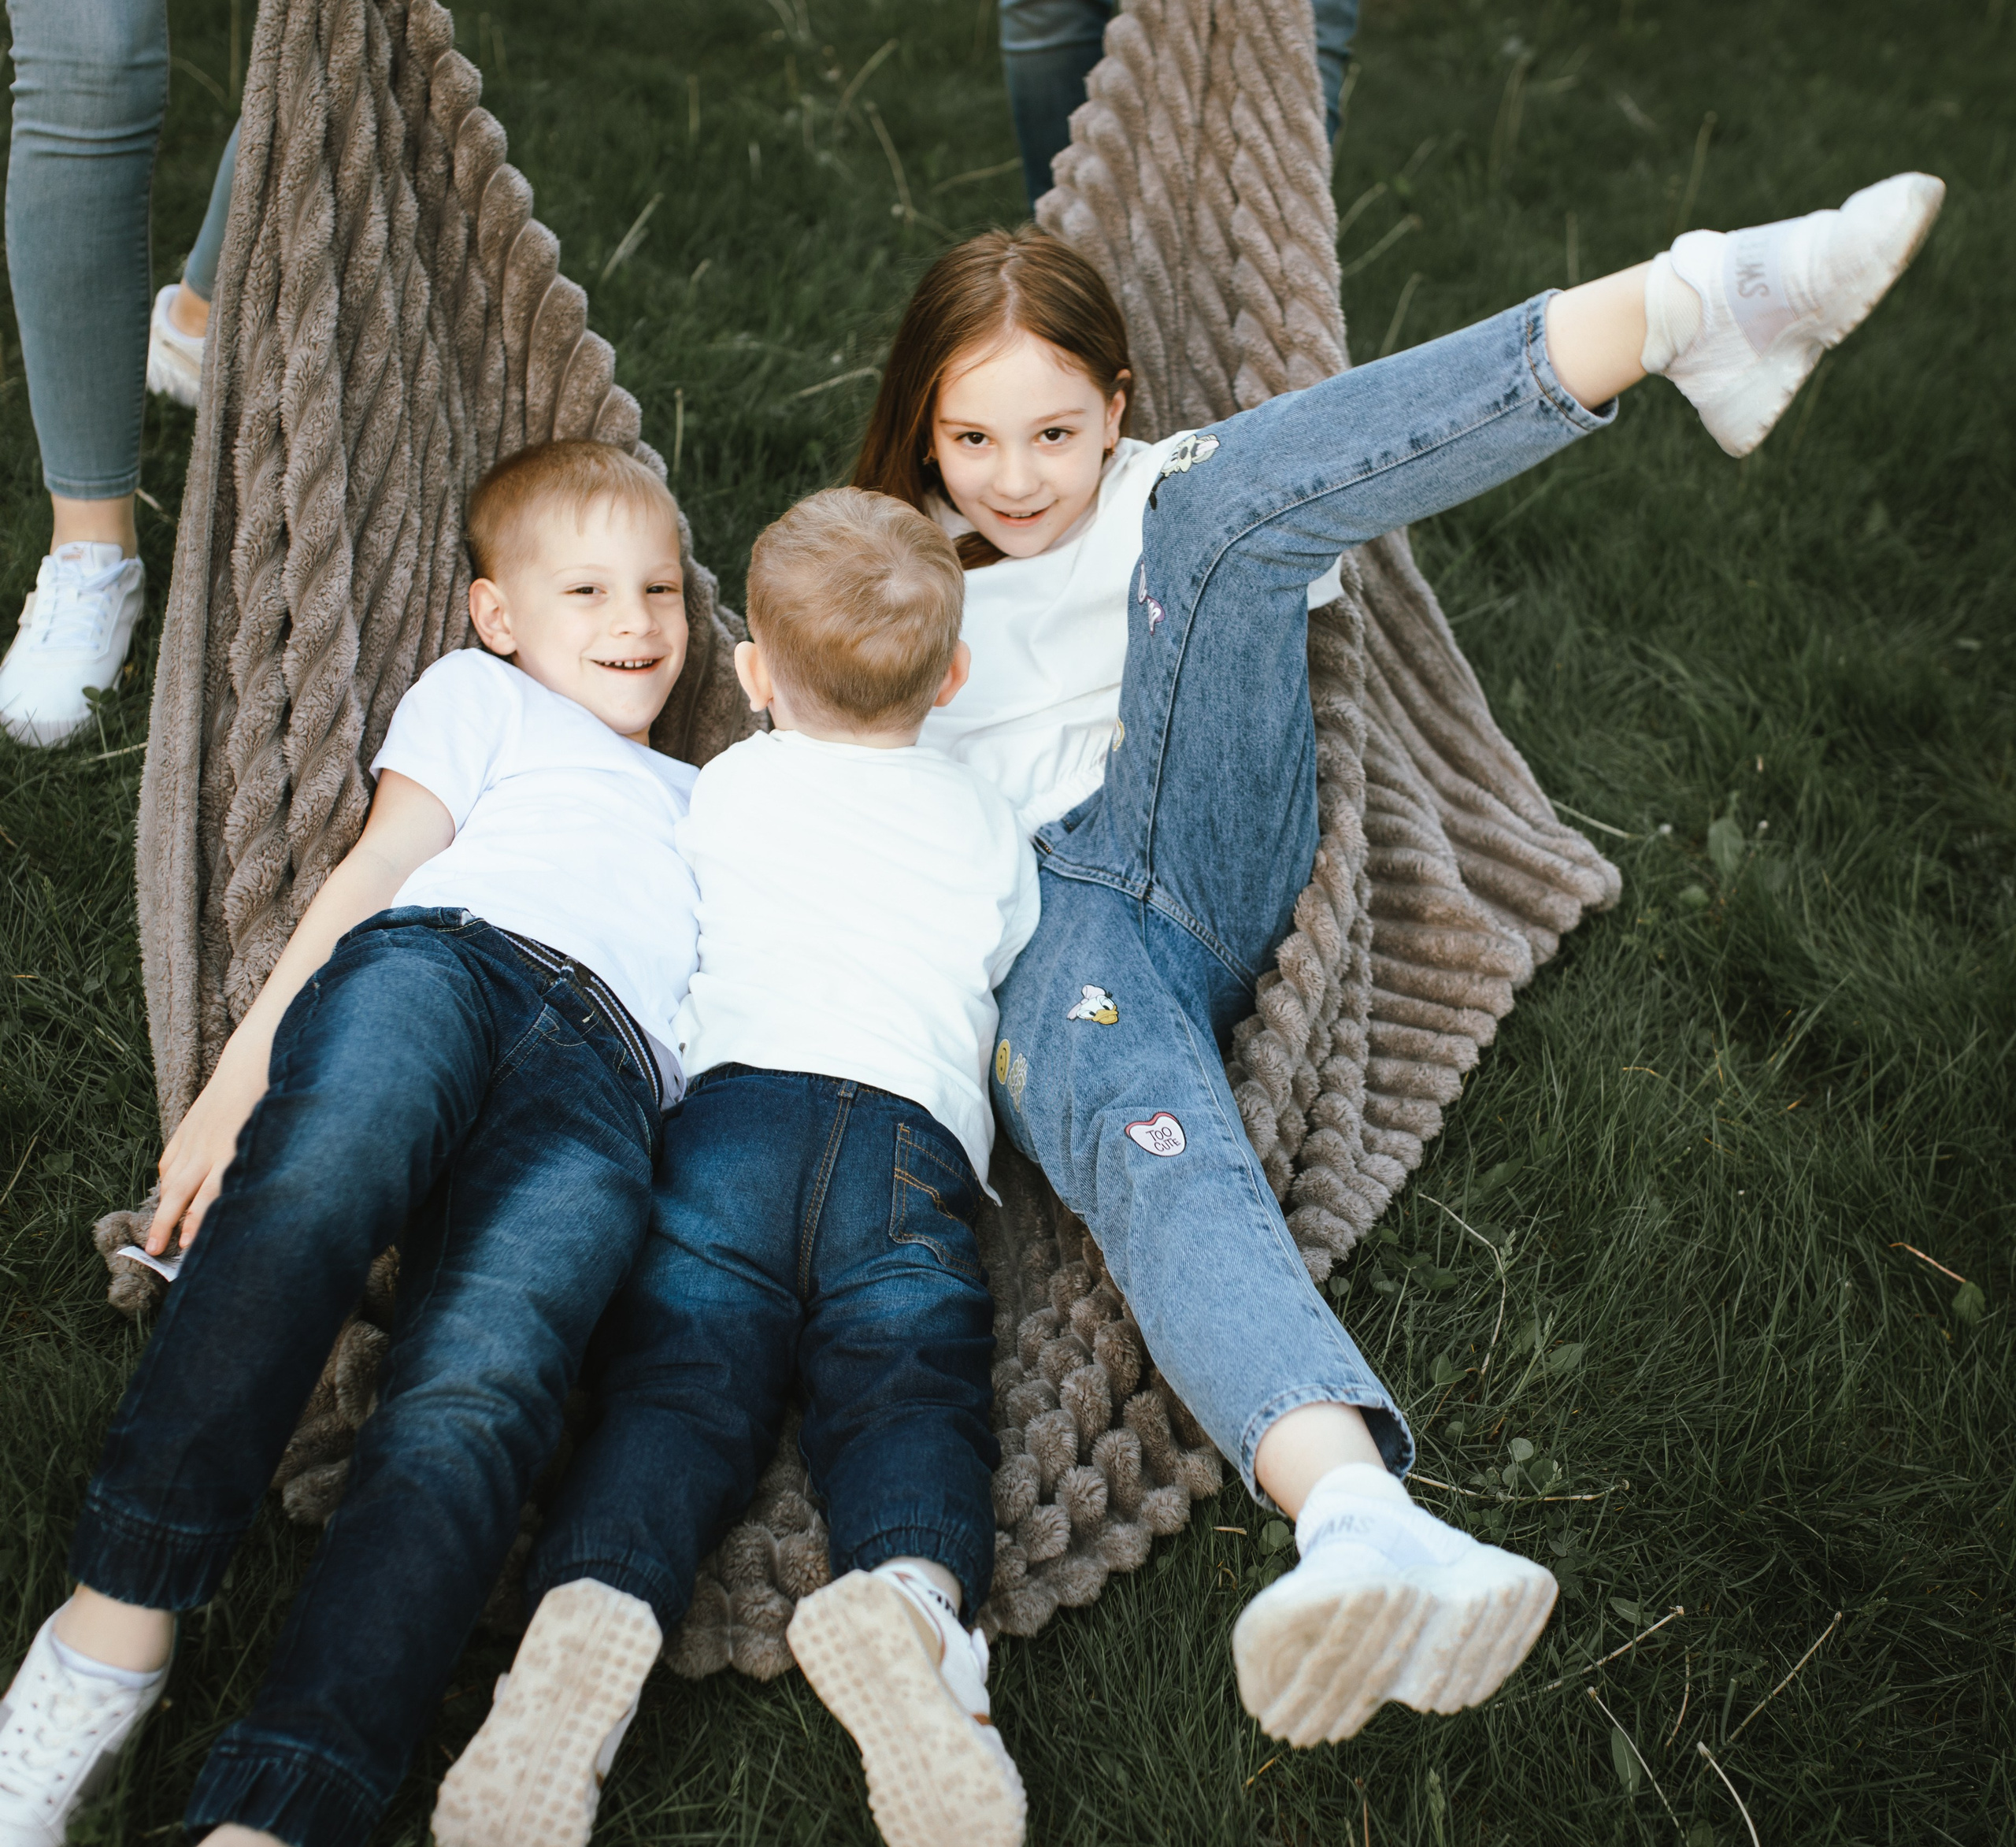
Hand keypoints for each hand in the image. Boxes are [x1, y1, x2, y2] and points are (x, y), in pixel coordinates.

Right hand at [147, 1044, 268, 1252]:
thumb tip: (249, 1203)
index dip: (197, 1221)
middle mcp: (208, 1149)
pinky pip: (170, 1161)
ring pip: (171, 1180)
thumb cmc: (271, 1105)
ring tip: (155, 1235)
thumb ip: (258, 1169)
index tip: (186, 1245)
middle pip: (179, 1194)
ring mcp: (193, 1138)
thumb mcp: (270, 1139)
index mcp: (231, 1152)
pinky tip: (167, 1195)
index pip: (210, 1195)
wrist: (253, 1063)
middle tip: (152, 1251)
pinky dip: (167, 1180)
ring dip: (162, 1208)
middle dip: (165, 1225)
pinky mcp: (186, 1129)